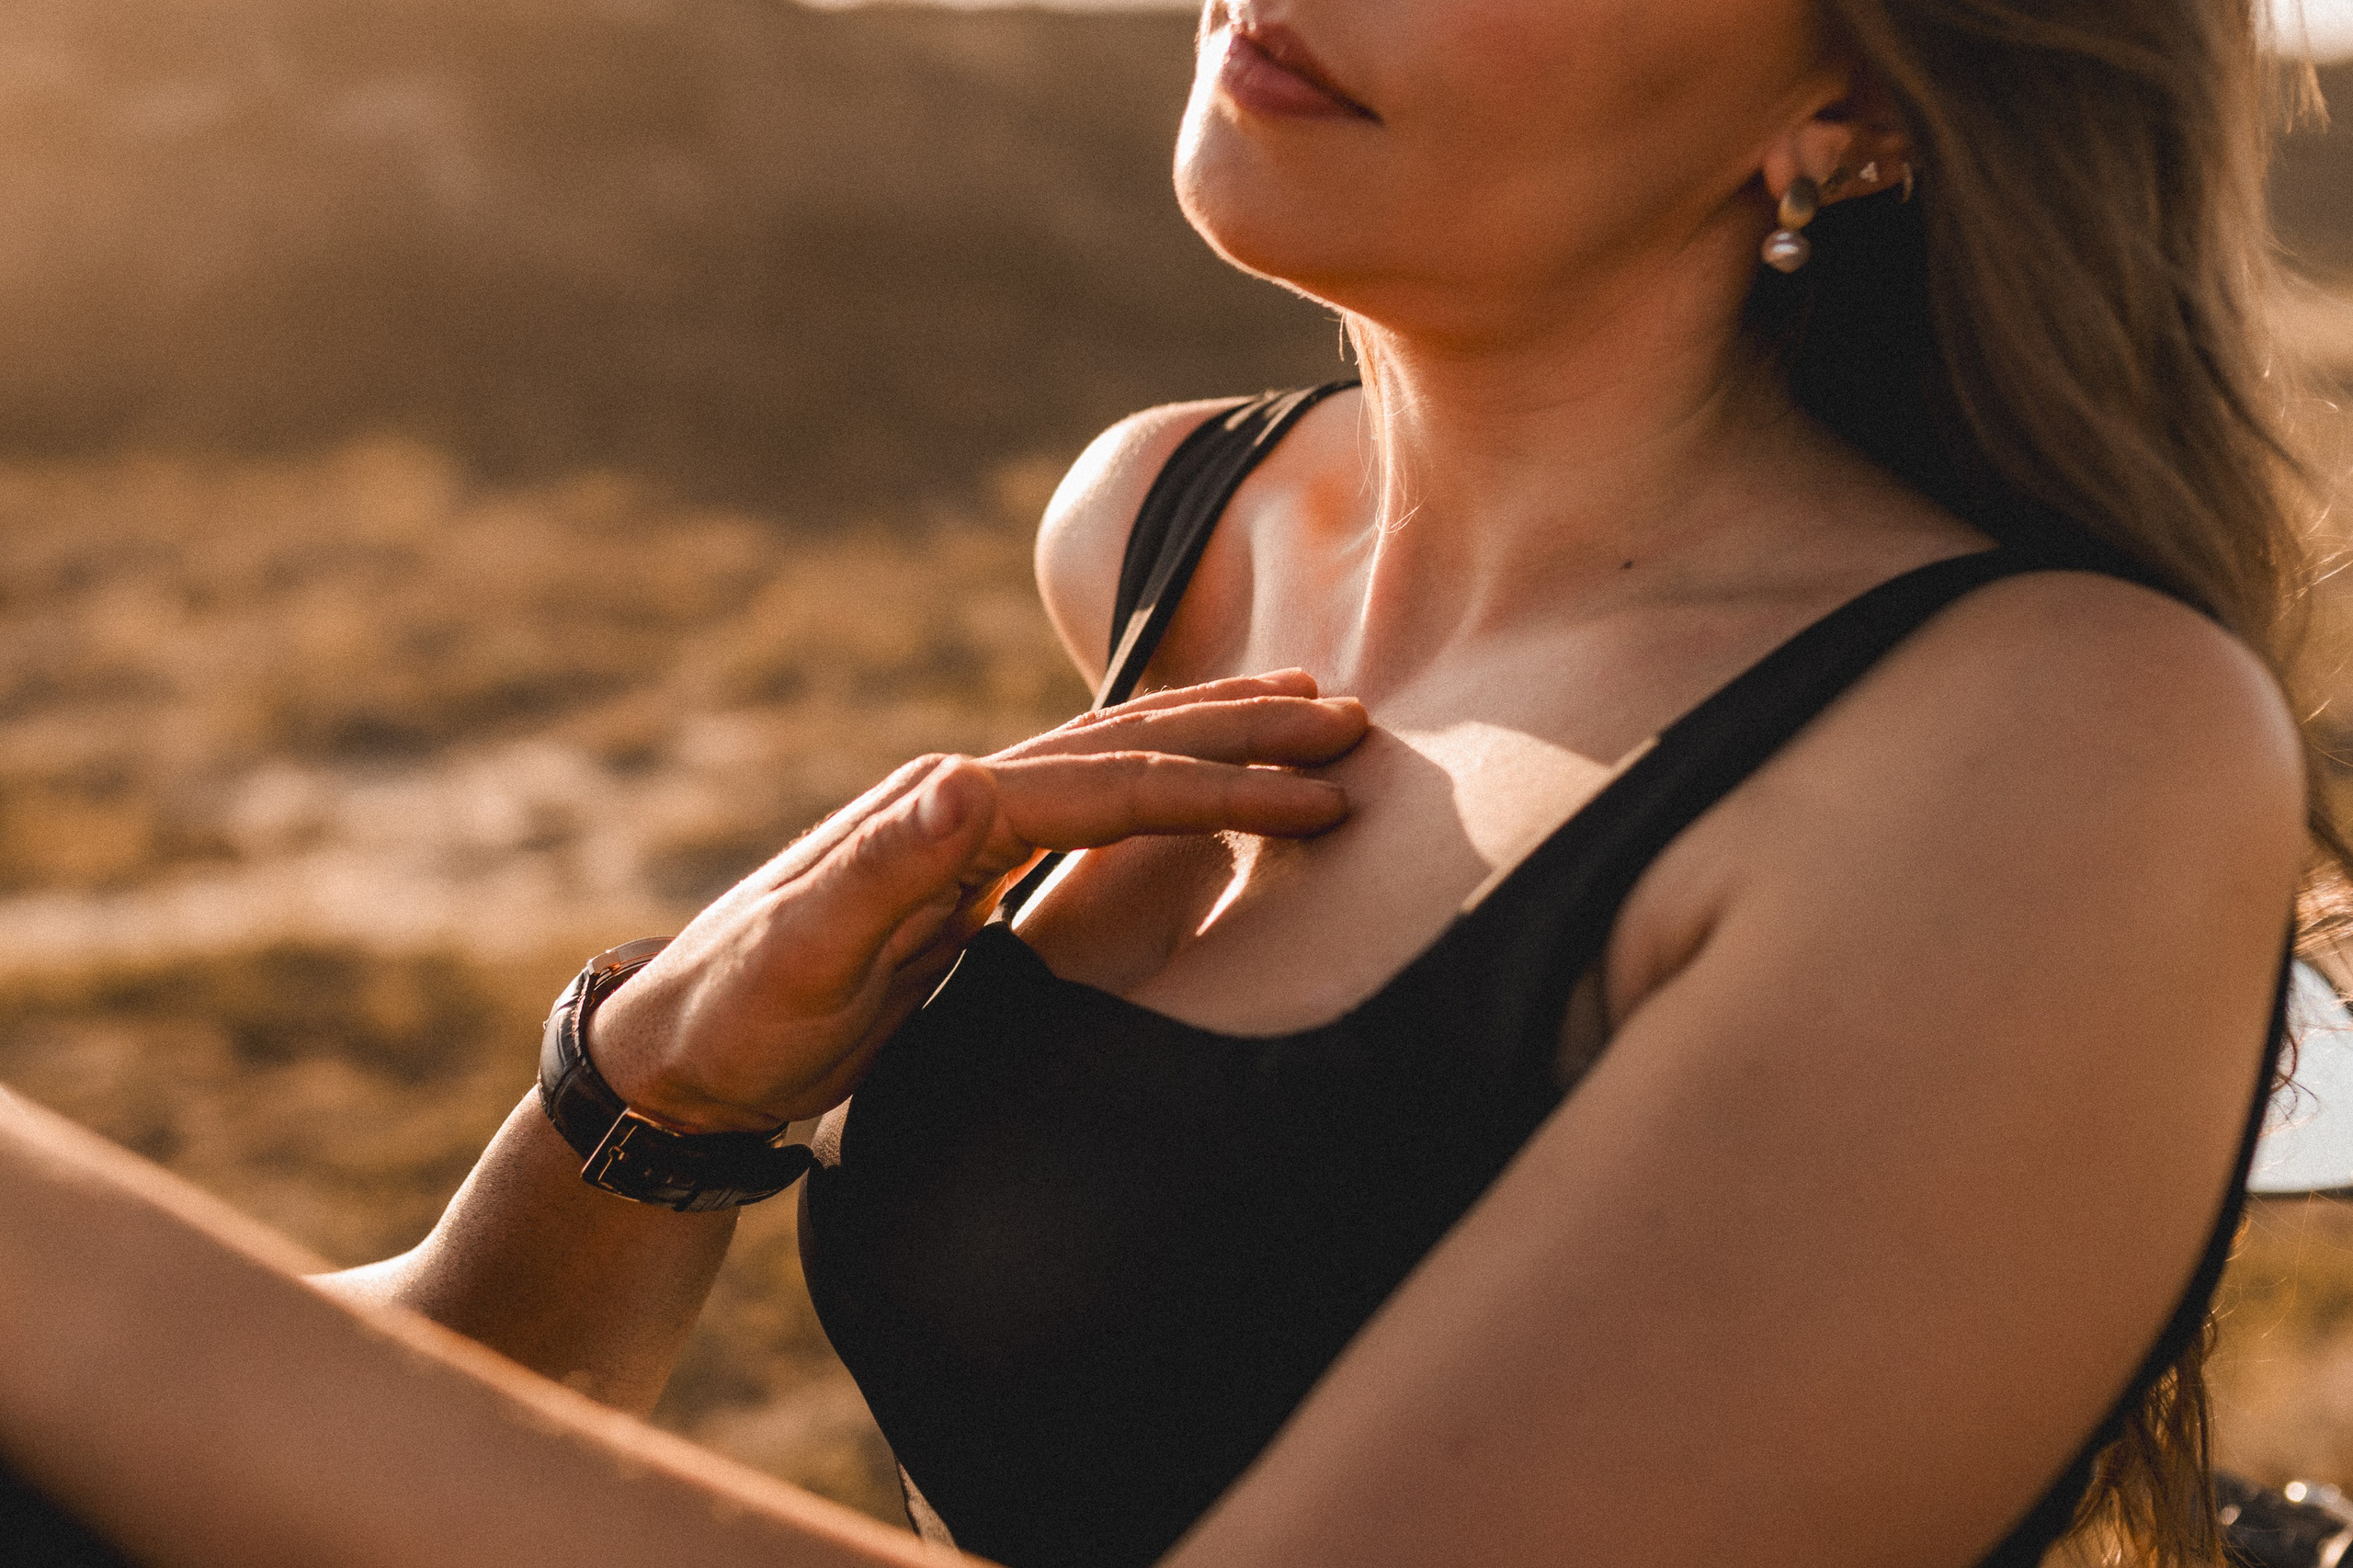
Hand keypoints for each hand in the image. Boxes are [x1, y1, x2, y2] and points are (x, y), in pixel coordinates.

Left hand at [584, 671, 1368, 1131]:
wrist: (681, 1045)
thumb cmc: (742, 1013)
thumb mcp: (801, 955)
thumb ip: (878, 869)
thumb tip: (959, 782)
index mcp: (944, 813)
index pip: (1112, 784)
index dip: (1223, 785)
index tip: (1324, 794)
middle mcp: (961, 797)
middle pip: (1125, 741)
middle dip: (1241, 729)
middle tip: (1352, 719)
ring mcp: (966, 823)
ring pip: (1114, 755)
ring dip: (1211, 731)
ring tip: (1301, 708)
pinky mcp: (969, 862)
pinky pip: (1090, 800)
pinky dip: (1158, 772)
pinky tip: (1190, 774)